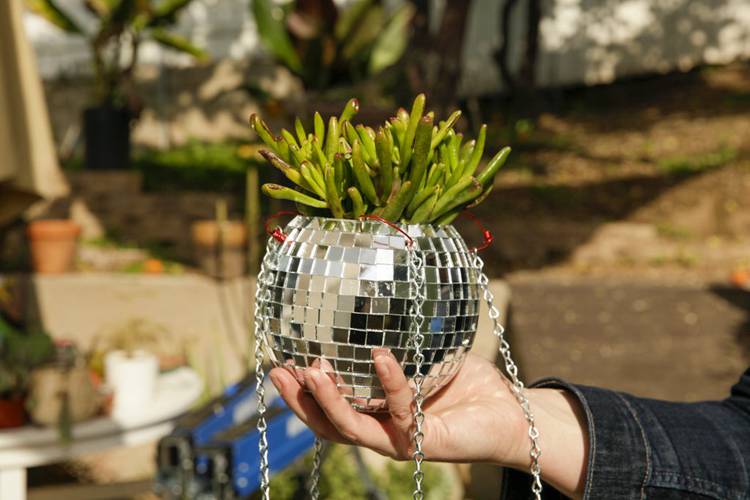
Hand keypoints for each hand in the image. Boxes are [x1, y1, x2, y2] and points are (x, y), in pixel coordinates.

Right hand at [269, 350, 587, 498]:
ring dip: (328, 401)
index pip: (329, 407)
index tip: (277, 362)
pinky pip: (401, 413)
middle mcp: (382, 431)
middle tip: (277, 371)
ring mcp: (401, 441)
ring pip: (352, 429)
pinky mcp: (425, 444)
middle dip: (299, 401)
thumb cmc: (468, 384)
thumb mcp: (429, 355)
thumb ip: (403, 335)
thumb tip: (383, 288)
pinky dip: (390, 382)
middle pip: (327, 425)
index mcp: (376, 413)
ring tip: (311, 370)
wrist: (511, 413)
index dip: (301, 391)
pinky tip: (380, 356)